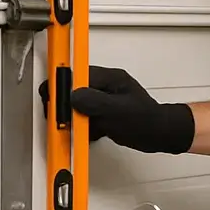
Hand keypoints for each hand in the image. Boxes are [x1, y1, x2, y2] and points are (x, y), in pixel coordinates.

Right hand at [38, 65, 194, 153]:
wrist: (159, 135)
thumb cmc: (147, 120)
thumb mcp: (118, 111)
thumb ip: (95, 102)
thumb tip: (72, 96)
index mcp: (108, 78)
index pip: (76, 74)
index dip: (61, 83)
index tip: (50, 93)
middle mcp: (103, 85)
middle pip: (72, 89)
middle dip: (65, 105)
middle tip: (63, 119)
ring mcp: (102, 99)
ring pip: (75, 104)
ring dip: (74, 118)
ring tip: (82, 128)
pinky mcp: (101, 112)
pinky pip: (83, 117)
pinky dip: (82, 127)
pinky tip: (91, 133)